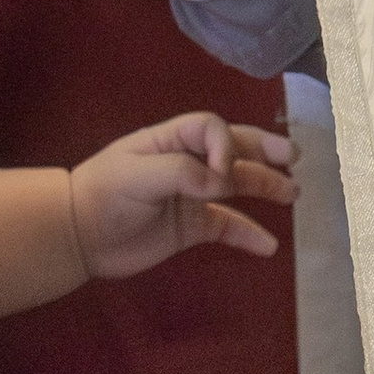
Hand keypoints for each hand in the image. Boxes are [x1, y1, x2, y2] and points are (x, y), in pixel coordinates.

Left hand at [67, 114, 291, 281]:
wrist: (79, 235)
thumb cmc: (104, 194)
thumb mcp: (137, 175)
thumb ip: (181, 172)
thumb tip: (222, 182)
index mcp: (170, 141)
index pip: (211, 128)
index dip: (225, 145)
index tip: (221, 176)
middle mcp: (186, 164)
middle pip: (232, 150)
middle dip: (263, 151)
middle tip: (293, 157)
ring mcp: (190, 196)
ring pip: (236, 187)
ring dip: (264, 186)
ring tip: (293, 193)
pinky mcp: (190, 228)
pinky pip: (227, 227)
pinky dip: (249, 234)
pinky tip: (269, 245)